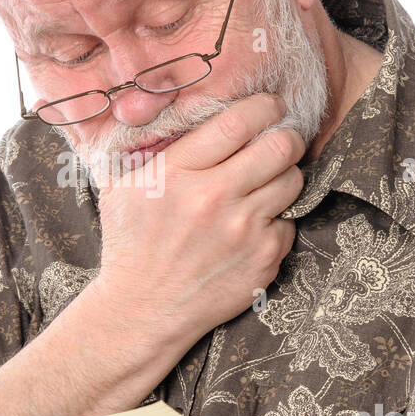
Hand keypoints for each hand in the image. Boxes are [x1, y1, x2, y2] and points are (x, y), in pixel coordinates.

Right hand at [92, 92, 304, 344]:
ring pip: (293, 181)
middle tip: (280, 141)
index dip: (264, 106)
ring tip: (266, 183)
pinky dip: (276, 220)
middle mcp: (213, 199)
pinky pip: (289, 222)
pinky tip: (252, 227)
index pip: (238, 122)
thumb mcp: (121, 186)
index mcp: (177, 173)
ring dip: (285, 176)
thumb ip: (148, 146)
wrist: (142, 310)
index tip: (270, 106)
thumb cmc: (130, 243)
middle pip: (280, 146)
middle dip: (287, 137)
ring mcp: (243, 232)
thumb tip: (175, 106)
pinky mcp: (263, 260)